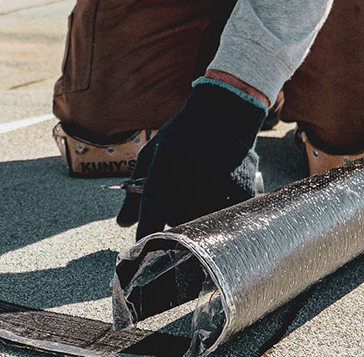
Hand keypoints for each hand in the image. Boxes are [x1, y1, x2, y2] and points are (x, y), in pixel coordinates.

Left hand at [116, 80, 265, 238]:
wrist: (223, 112)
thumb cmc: (180, 134)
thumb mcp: (151, 155)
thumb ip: (134, 192)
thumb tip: (121, 224)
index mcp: (163, 171)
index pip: (151, 220)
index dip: (146, 239)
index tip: (144, 251)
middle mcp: (190, 181)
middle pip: (178, 226)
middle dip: (174, 223)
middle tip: (178, 208)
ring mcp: (218, 187)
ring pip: (204, 224)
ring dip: (198, 218)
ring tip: (198, 194)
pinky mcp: (241, 191)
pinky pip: (227, 217)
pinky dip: (221, 212)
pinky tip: (218, 192)